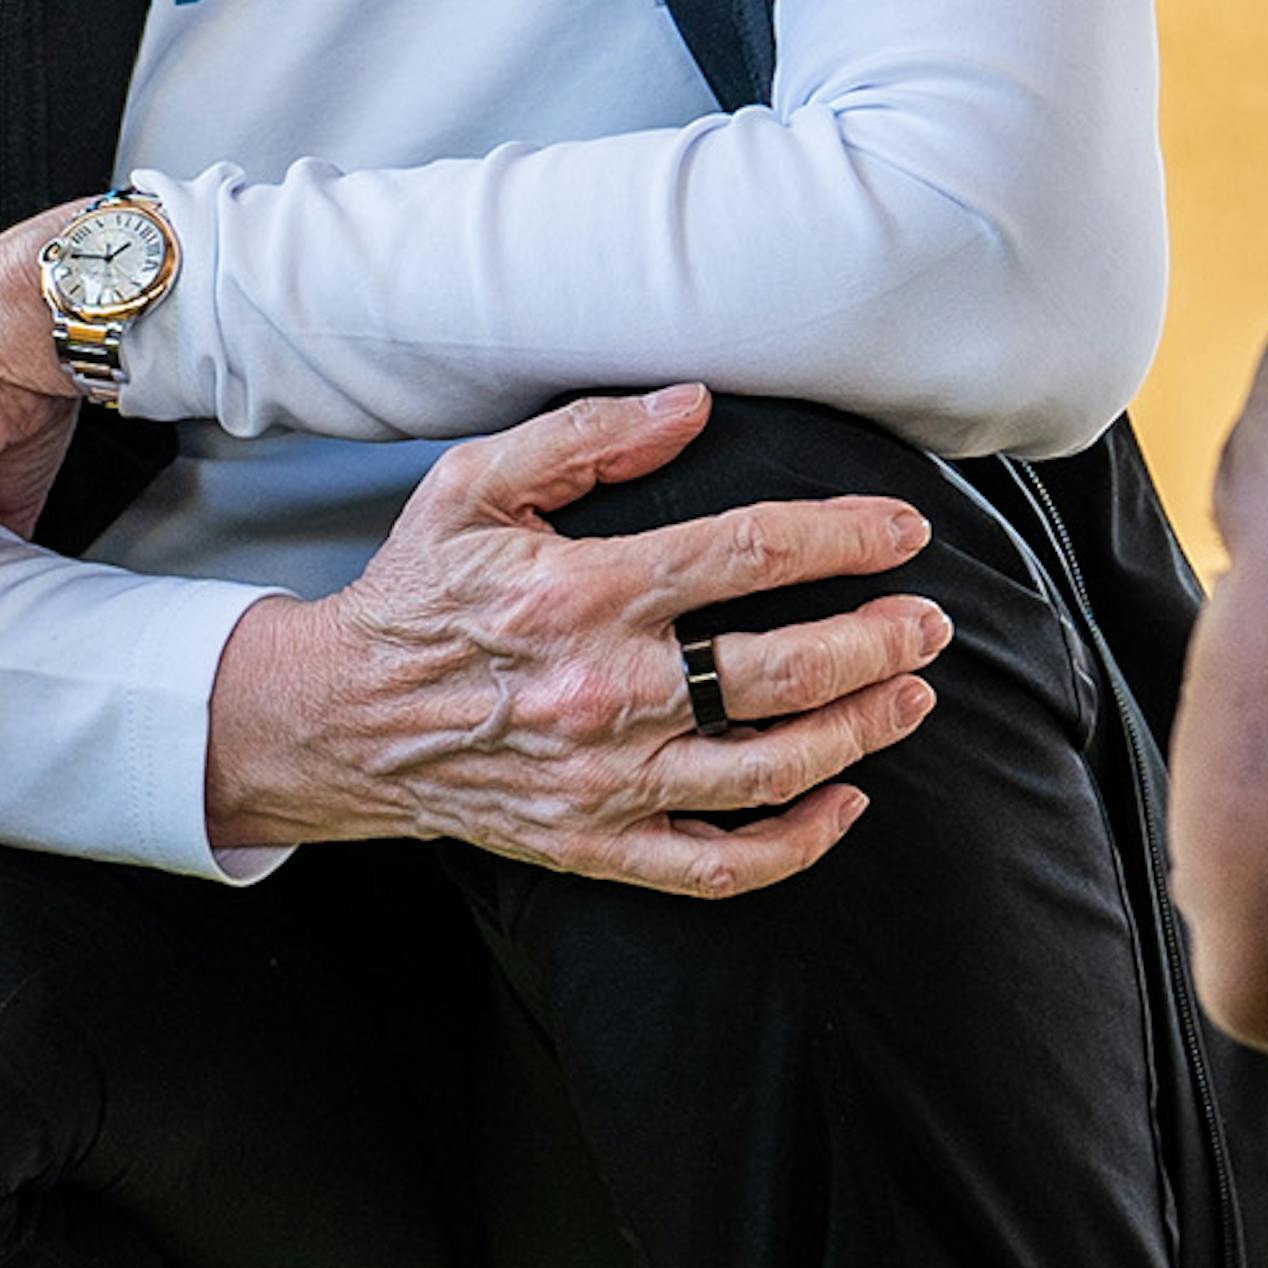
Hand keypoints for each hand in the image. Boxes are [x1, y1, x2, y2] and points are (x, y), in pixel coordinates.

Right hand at [197, 386, 951, 892]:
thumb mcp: (473, 486)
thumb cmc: (417, 595)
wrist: (338, 718)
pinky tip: (846, 802)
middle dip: (879, 639)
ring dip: (860, 730)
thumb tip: (692, 403)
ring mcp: (605, 778)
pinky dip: (797, 843)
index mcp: (581, 592)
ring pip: (770, 766)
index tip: (902, 530)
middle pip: (782, 668)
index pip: (748, 553)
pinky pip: (719, 864)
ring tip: (910, 695)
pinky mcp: (596, 843)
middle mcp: (604, 690)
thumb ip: (586, 437)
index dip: (845, 536)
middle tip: (929, 619)